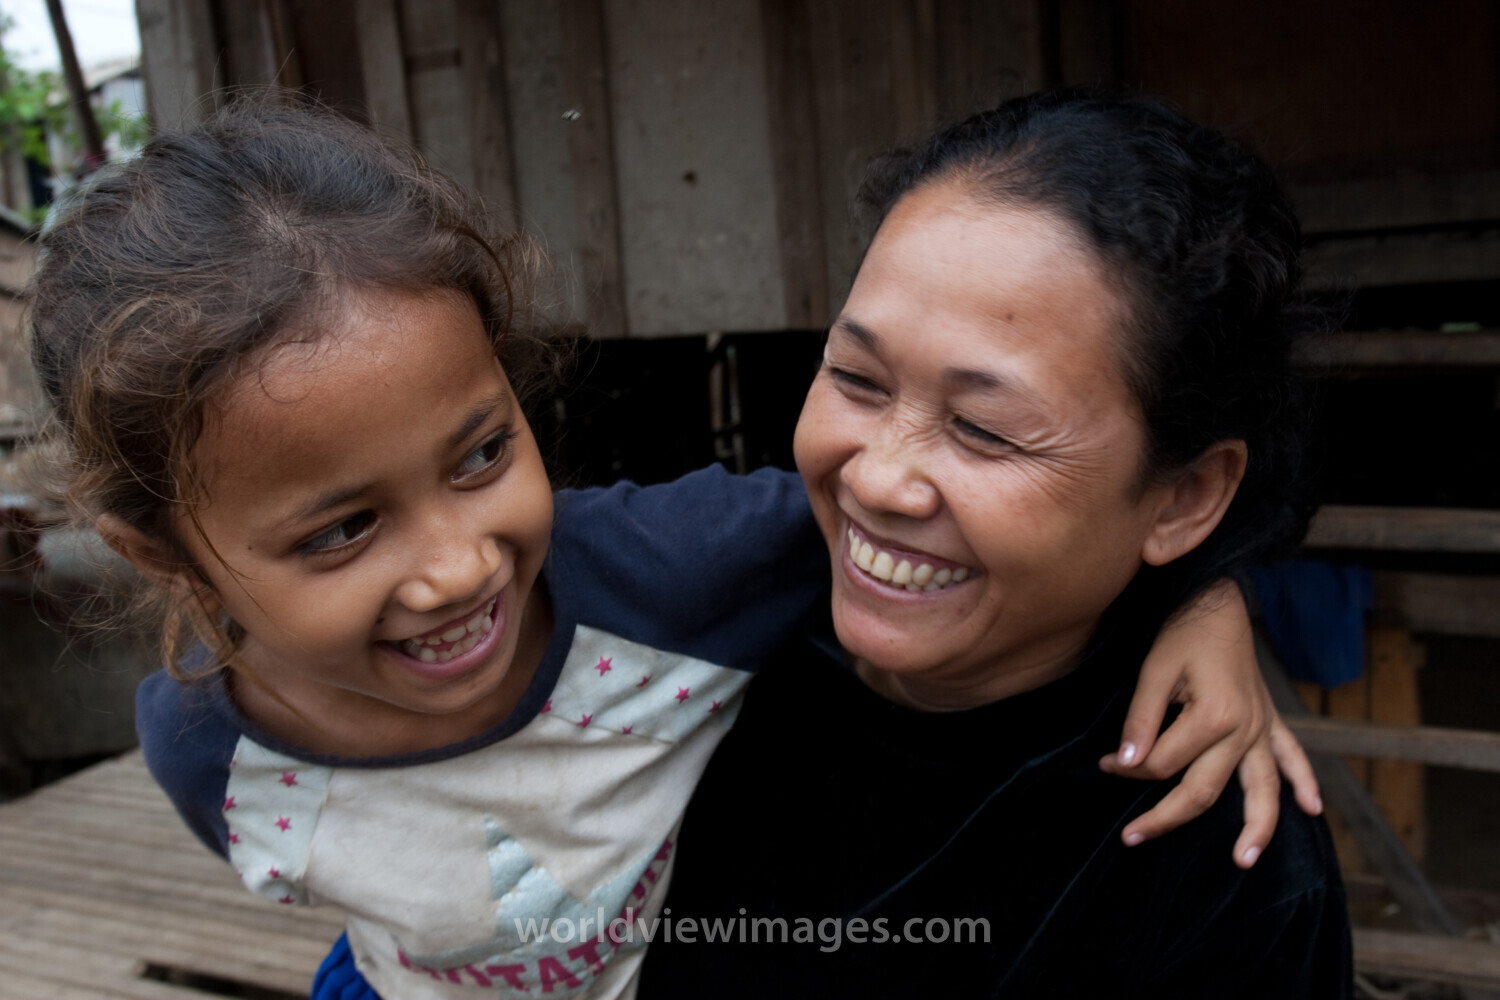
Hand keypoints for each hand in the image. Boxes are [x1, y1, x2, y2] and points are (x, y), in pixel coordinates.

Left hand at [1099, 579, 1322, 867]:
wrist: (1216, 601)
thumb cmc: (1182, 632)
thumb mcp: (1153, 670)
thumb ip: (1141, 719)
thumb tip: (1124, 762)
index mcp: (1215, 715)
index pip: (1164, 762)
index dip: (1127, 766)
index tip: (1102, 763)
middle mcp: (1246, 728)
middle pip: (1204, 789)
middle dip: (1165, 816)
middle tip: (1131, 837)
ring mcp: (1262, 727)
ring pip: (1262, 789)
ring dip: (1256, 828)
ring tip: (1242, 861)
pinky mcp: (1270, 720)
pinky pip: (1292, 756)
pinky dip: (1304, 782)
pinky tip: (1312, 809)